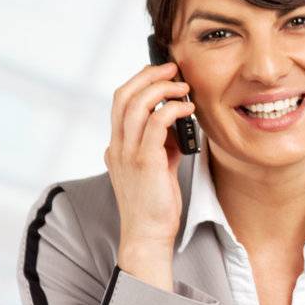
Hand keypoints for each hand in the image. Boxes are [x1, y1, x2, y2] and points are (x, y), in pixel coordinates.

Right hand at [103, 61, 196, 291]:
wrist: (148, 235)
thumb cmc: (156, 207)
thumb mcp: (159, 169)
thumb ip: (163, 145)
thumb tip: (178, 125)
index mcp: (117, 146)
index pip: (120, 102)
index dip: (139, 82)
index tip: (161, 75)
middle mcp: (117, 146)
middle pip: (124, 95)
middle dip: (148, 76)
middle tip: (172, 69)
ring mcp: (128, 153)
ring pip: (137, 104)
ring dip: (162, 89)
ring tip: (183, 86)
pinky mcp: (144, 162)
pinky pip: (156, 123)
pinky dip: (172, 109)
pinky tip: (187, 109)